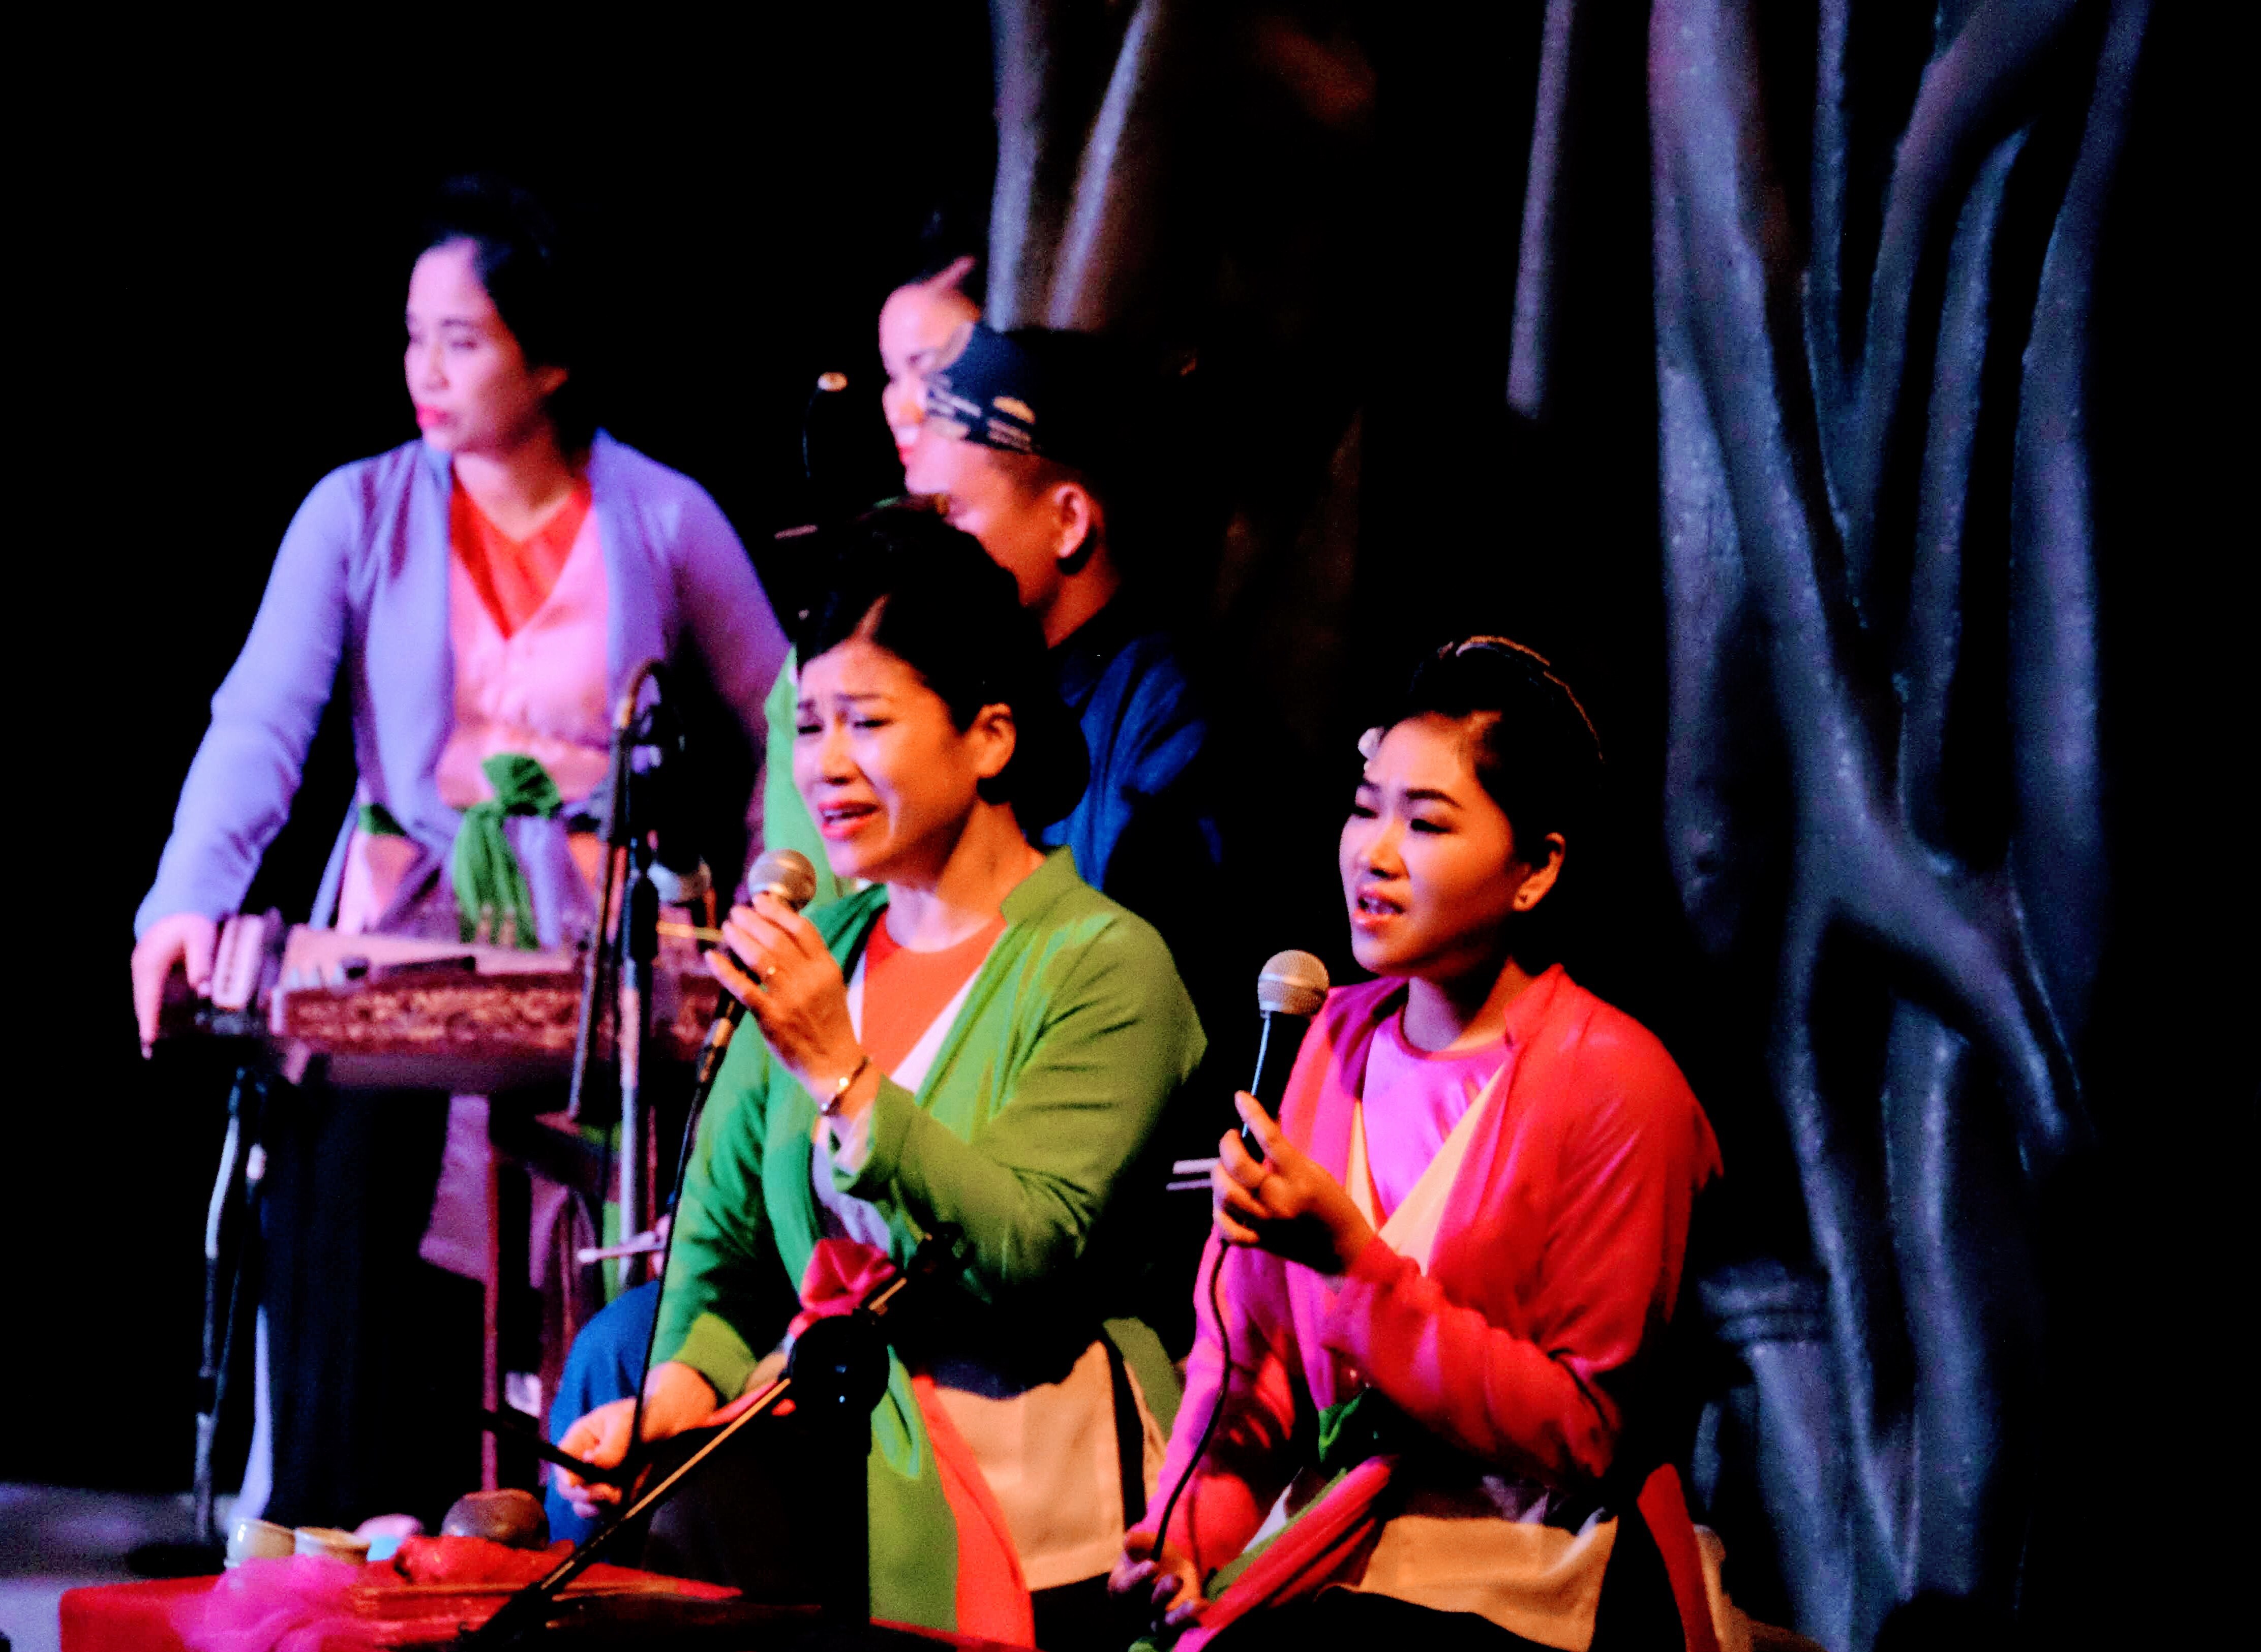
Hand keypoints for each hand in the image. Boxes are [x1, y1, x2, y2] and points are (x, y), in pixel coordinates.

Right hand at [131, 913, 217, 1056]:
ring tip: (152, 1046)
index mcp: (151, 964)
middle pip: (142, 1004)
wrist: (177, 905)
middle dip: (146, 1027)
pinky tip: (159, 1024)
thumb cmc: (189, 921)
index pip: (149, 999)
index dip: (149, 1021)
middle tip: (149, 1052)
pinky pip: (150, 994)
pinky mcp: (150, 971)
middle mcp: (142, 970)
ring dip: (148, 1020)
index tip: (149, 1041)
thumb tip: (204, 990)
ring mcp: (143, 970)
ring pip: (145, 1001)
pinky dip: (152, 1009)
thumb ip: (201, 963)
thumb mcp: (199, 937)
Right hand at [553, 1361, 717, 1517]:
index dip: (569, 1479)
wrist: (669, 1423)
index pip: (561, 1465)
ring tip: (622, 1493)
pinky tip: (633, 1491)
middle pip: (570, 1490)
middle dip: (588, 1496)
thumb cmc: (645, 1413)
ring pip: (587, 1505)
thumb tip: (591, 1462)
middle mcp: (584, 1462)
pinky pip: (609, 1509)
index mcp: (580, 1440)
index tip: (586, 1485)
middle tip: (611, 1493)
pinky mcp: (614, 1491)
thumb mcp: (627, 1422)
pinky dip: (619, 1506)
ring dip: (603, 1505)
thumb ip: (611, 1444)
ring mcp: (598, 1479)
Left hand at [708, 893, 871, 1111]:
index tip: (761, 900)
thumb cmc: (831, 1024)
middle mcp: (810, 979)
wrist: (835, 1062)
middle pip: (777, 939)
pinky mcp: (772, 1018)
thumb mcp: (831, 985)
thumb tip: (780, 936)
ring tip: (728, 927)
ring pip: (760, 958)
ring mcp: (791, 998)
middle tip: (737, 911)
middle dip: (754, 921)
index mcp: (827, 968)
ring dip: (740, 938)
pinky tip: (712, 958)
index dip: (779, 911)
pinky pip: (744, 988)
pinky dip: (725, 971)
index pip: (802, 929)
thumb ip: (811, 962)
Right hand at [1109, 1528, 1204, 1631]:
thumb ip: (1138, 1541)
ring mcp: (1155, 1619)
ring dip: (1181, 1615)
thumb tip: (1129, 1540)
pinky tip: (1204, 1604)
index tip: (1153, 1565)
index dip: (1138, 1577)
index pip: (1125, 1587)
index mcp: (1121, 1587)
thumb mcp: (1146, 1543)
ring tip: (1197, 1604)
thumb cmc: (1150, 1553)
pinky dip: (1192, 1619)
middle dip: (1163, 1593)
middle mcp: (1136, 1608)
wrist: (1166, 1565)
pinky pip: (1182, 1627)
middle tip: (1175, 1580)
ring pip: (1165, 1624)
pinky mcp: (1175, 1623)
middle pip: (1147, 1607)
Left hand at [1213, 1093, 1376, 1276]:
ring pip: (1226, 1194)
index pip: (1270, 1138)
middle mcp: (1280, 1201)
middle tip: (1232, 1137)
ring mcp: (1267, 1224)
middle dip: (1228, 1144)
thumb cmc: (1332, 1204)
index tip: (1240, 1097)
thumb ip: (1285, 1153)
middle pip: (1238, 1166)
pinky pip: (1226, 1228)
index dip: (1252, 1113)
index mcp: (1301, 1178)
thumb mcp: (1315, 1171)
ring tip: (1226, 1168)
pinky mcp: (1260, 1242)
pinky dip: (1220, 1213)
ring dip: (1219, 1175)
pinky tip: (1225, 1202)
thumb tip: (1262, 1122)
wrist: (1343, 1250)